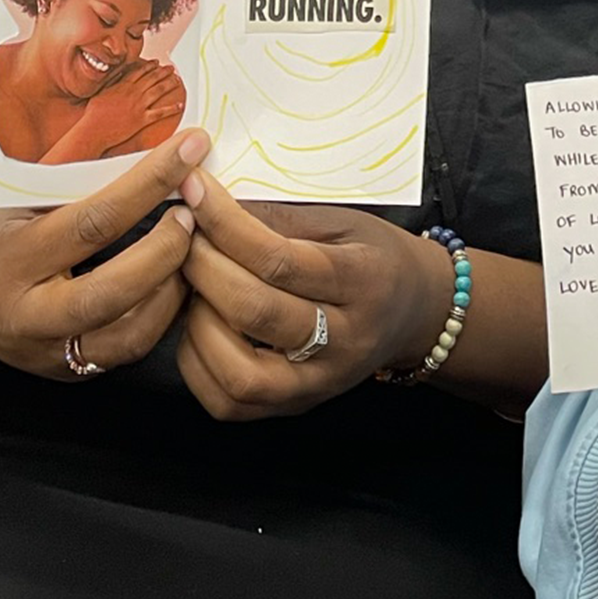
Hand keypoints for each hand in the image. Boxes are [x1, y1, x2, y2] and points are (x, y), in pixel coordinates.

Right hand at [0, 131, 209, 378]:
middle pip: (114, 293)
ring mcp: (47, 353)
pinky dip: (162, 316)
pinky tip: (179, 282)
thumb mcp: (17, 201)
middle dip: (168, 250)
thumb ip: (78, 188)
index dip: (149, 184)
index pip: (93, 222)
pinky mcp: (67, 372)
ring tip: (195, 249)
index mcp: (11, 260)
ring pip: (130, 336)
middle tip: (196, 212)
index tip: (190, 148)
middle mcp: (27, 316)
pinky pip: (128, 352)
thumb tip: (158, 148)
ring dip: (175, 290)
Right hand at [76, 60, 185, 153]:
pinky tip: (180, 105)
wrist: (94, 131)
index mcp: (122, 86)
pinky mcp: (142, 119)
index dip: (150, 66)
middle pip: (152, 78)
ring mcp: (138, 106)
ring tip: (177, 80)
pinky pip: (160, 112)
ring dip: (169, 84)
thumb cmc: (94, 114)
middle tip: (171, 68)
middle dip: (163, 71)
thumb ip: (111, 82)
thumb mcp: (100, 93)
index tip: (157, 62)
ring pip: (158, 91)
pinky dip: (172, 109)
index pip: (140, 72)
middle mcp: (133, 93)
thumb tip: (118, 73)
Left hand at [175, 169, 443, 420]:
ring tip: (193, 285)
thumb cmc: (375, 257)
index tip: (193, 191)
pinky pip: (229, 402)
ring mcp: (318, 383)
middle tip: (182, 235)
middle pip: (255, 311)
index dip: (226, 224)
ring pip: (239, 373)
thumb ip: (283, 218)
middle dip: (203, 267)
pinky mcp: (295, 407)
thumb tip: (213, 205)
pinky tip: (199, 323)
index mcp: (362, 281)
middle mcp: (344, 341)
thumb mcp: (345, 221)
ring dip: (198, 323)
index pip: (280, 259)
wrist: (415, 313)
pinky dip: (198, 362)